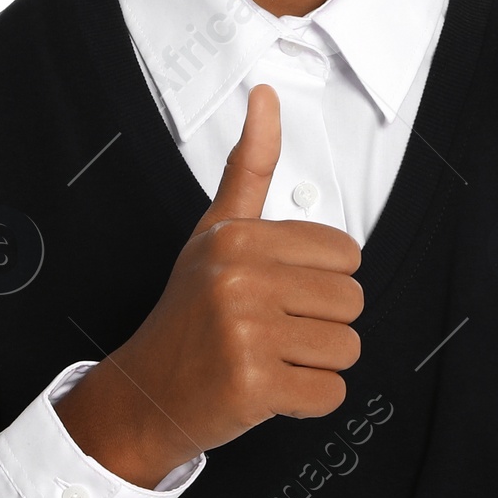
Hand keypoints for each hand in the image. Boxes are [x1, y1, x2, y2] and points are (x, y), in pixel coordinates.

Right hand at [54, 83, 363, 488]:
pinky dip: (308, 402)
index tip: (277, 291)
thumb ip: (250, 165)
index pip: (345, 253)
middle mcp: (240, 278)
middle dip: (320, 323)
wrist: (145, 393)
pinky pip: (330, 394)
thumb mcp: (215, 231)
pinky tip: (268, 389)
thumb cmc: (190, 311)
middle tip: (271, 330)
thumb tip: (265, 94)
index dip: (319, 279)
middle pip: (352, 300)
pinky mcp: (254, 385)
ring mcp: (245, 332)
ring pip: (346, 348)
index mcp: (239, 236)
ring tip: (268, 357)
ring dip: (316, 363)